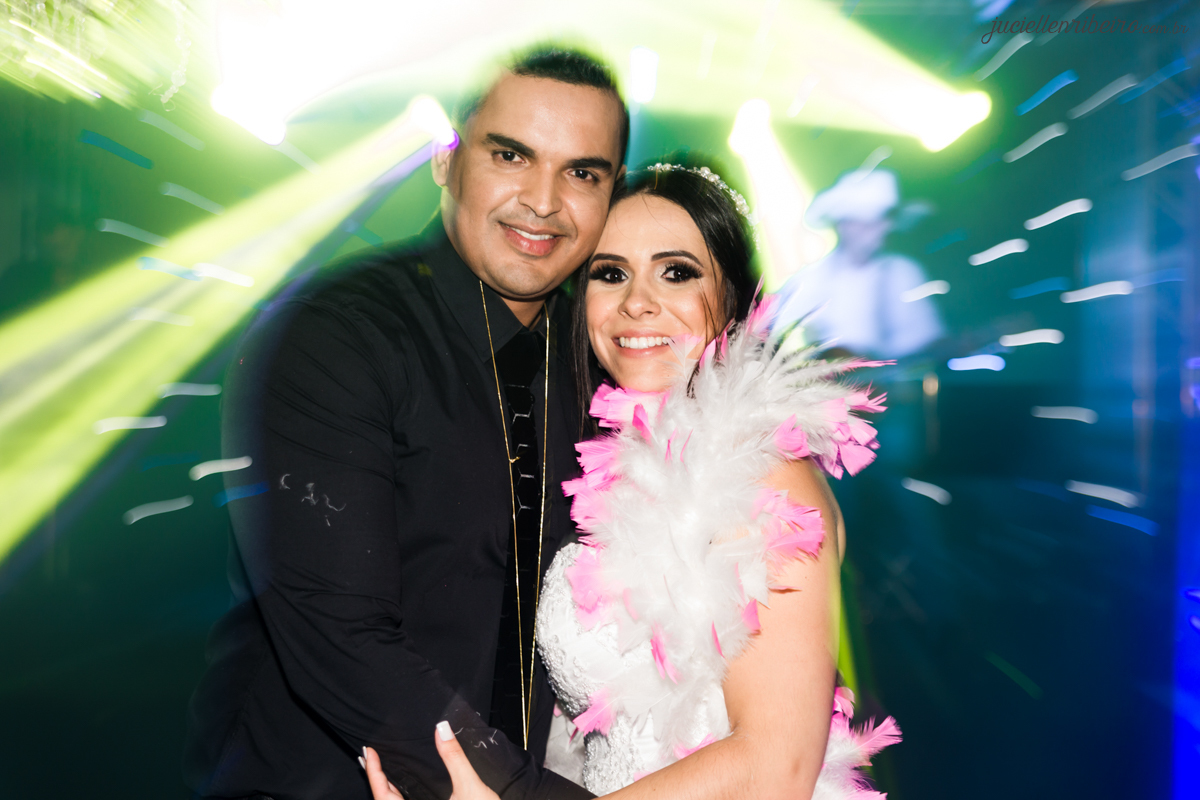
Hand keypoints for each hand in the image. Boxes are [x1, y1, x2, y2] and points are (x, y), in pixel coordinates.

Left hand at [363, 722, 500, 799]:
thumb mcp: (470, 787)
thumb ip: (454, 758)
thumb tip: (442, 729)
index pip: (384, 795)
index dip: (374, 773)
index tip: (369, 753)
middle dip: (377, 780)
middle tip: (371, 757)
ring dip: (388, 789)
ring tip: (382, 770)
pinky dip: (401, 796)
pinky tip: (405, 789)